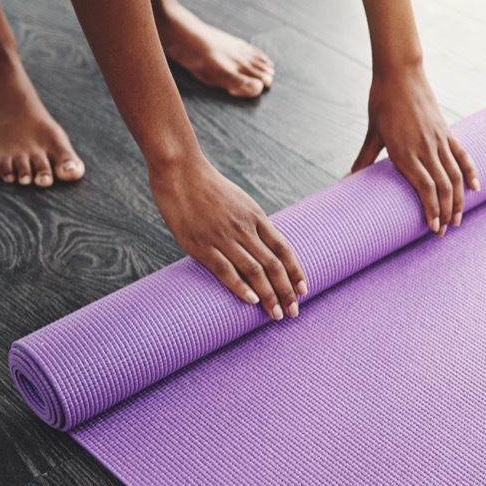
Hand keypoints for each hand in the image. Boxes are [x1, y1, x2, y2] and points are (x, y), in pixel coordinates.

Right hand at [149, 153, 306, 319]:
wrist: (180, 171)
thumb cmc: (209, 187)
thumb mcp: (239, 202)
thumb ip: (252, 223)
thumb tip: (263, 245)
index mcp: (256, 217)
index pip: (283, 249)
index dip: (296, 272)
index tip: (304, 291)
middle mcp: (244, 228)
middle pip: (273, 264)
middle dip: (286, 291)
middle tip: (294, 312)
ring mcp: (223, 237)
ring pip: (254, 270)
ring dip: (268, 295)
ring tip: (276, 314)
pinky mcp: (201, 245)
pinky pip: (225, 269)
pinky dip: (240, 286)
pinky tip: (251, 301)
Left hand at [351, 64, 479, 233]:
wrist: (400, 73)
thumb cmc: (382, 102)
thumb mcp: (372, 133)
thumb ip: (363, 159)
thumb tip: (345, 180)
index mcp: (404, 152)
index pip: (425, 188)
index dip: (432, 210)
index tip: (433, 228)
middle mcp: (425, 149)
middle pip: (443, 187)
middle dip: (446, 212)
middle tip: (444, 231)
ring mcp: (439, 140)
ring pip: (455, 175)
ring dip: (459, 199)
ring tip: (458, 219)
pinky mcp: (447, 131)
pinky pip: (462, 155)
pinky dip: (471, 172)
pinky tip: (477, 188)